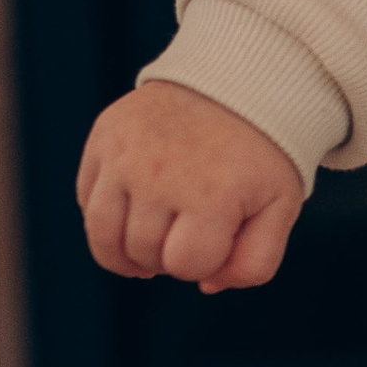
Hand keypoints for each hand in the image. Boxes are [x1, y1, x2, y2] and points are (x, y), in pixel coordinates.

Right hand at [77, 85, 304, 289]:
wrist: (237, 81)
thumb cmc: (260, 152)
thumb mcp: (279, 206)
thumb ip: (254, 261)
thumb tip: (205, 286)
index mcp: (210, 194)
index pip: (185, 265)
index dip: (203, 262)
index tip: (219, 235)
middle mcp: (159, 175)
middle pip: (144, 255)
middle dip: (169, 255)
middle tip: (190, 229)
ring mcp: (124, 155)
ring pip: (103, 238)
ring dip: (128, 250)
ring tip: (154, 238)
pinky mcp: (103, 138)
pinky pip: (86, 203)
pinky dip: (107, 217)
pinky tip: (136, 207)